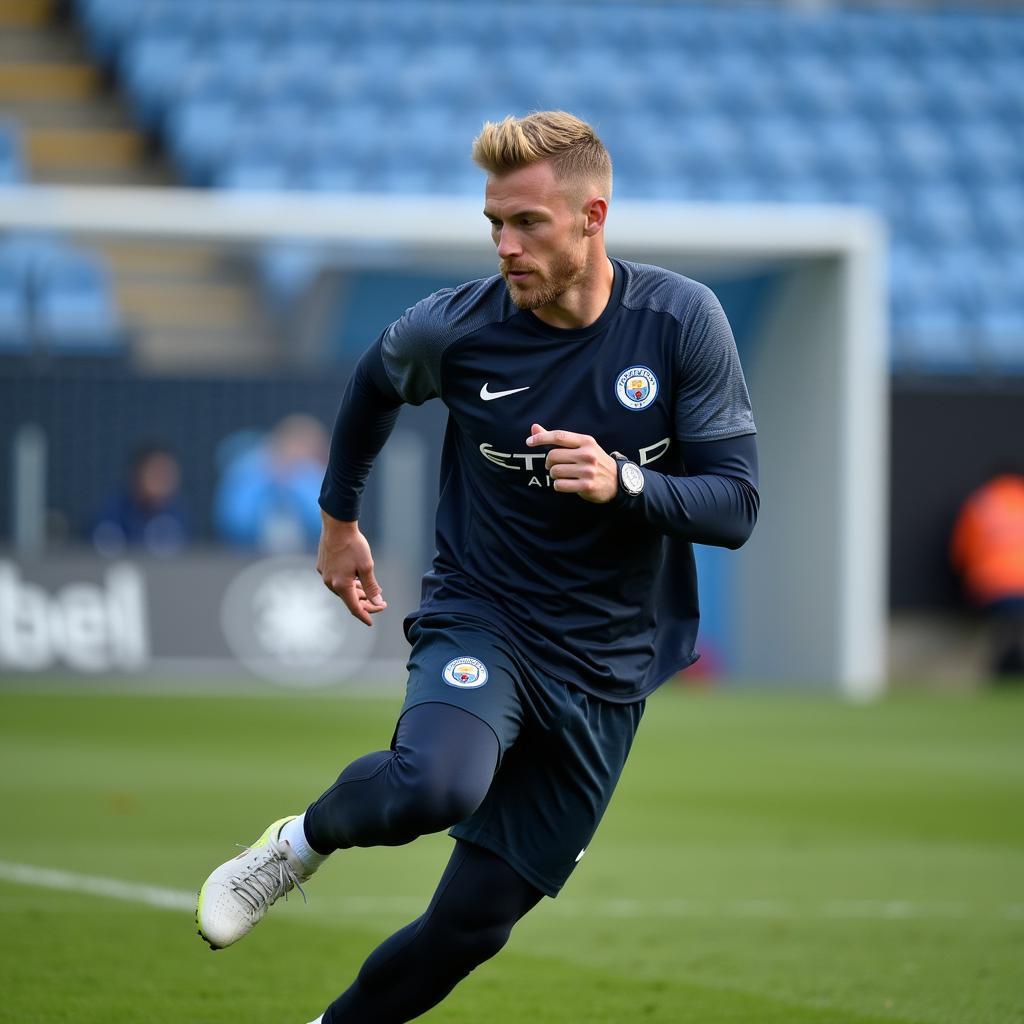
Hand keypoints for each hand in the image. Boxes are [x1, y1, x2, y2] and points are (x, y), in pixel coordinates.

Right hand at [316, 510, 386, 625]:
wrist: (336, 525)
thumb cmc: (353, 545)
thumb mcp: (367, 567)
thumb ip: (371, 587)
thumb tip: (378, 602)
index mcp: (341, 585)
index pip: (354, 608)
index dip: (364, 615)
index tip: (371, 622)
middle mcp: (330, 582)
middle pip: (348, 599)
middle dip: (364, 602)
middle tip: (379, 602)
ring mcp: (325, 574)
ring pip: (342, 589)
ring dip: (356, 592)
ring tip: (369, 591)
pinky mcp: (322, 566)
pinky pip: (336, 580)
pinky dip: (348, 583)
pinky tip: (356, 579)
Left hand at [526, 423, 617, 503]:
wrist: (618, 481)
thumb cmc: (595, 461)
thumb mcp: (582, 446)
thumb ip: (558, 438)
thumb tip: (534, 427)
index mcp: (586, 441)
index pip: (558, 436)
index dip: (541, 438)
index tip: (529, 442)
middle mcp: (587, 454)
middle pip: (553, 456)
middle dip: (549, 462)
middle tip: (554, 465)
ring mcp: (587, 471)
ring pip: (554, 471)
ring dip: (554, 475)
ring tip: (563, 475)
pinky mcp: (586, 486)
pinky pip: (559, 485)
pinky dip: (558, 485)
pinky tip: (567, 484)